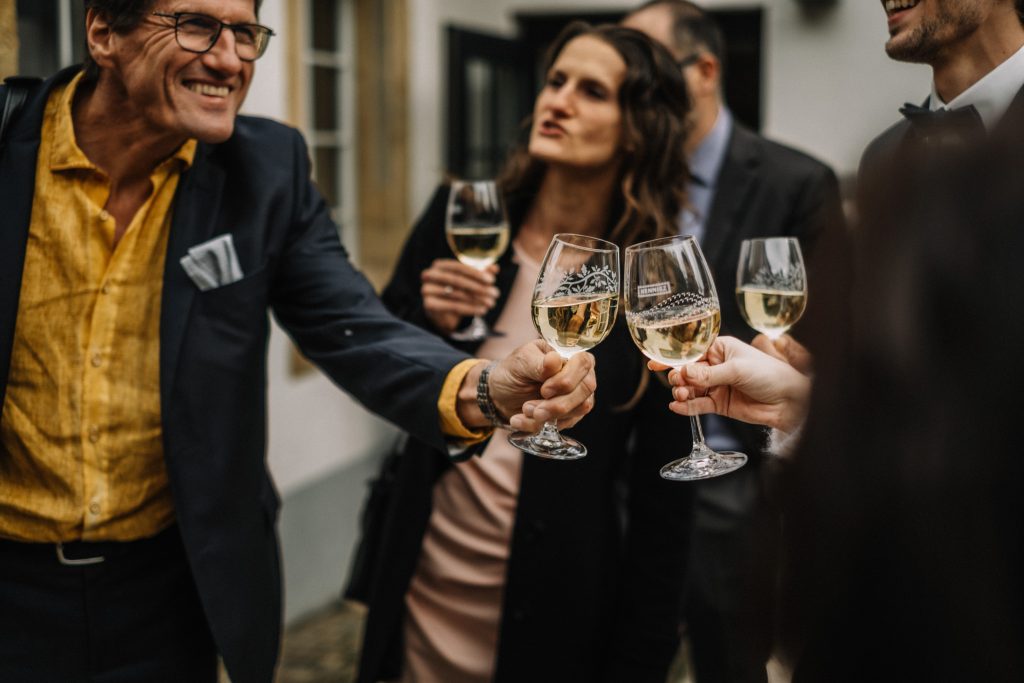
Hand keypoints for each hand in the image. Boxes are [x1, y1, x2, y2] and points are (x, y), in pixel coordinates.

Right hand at [421, 258, 499, 332]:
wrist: (443, 312)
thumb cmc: (457, 290)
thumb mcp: (470, 280)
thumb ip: (481, 272)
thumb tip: (495, 268)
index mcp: (440, 265)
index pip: (459, 267)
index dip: (476, 273)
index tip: (492, 280)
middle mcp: (430, 275)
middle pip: (457, 280)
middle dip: (478, 287)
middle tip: (495, 293)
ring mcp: (427, 290)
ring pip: (456, 294)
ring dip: (477, 299)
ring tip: (491, 303)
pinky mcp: (429, 304)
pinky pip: (452, 306)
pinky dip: (470, 309)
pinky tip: (483, 310)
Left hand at [487, 340, 596, 431]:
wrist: (502, 395)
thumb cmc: (514, 372)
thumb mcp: (520, 362)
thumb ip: (538, 363)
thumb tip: (555, 360)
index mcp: (570, 354)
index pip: (584, 363)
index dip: (566, 380)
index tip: (544, 390)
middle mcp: (580, 375)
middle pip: (585, 389)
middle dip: (557, 403)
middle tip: (529, 407)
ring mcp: (578, 396)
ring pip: (579, 409)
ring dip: (548, 415)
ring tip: (524, 410)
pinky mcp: (571, 415)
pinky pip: (565, 424)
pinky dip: (538, 425)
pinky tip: (521, 420)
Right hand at [647, 336, 810, 432]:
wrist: (789, 401)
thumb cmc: (770, 375)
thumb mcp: (738, 369)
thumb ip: (709, 374)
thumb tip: (684, 372)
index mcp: (720, 349)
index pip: (691, 351)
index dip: (673, 357)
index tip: (654, 361)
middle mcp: (716, 366)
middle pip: (687, 371)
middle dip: (678, 377)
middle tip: (678, 382)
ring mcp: (716, 386)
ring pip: (690, 389)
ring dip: (681, 392)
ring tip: (681, 395)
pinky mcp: (719, 404)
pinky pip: (698, 405)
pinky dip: (686, 407)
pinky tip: (677, 406)